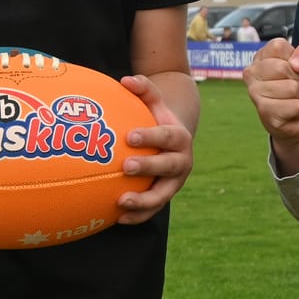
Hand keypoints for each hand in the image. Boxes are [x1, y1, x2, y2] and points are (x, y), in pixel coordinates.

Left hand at [115, 74, 193, 223]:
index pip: (167, 136)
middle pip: (167, 166)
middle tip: (126, 166)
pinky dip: (137, 216)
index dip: (151, 136)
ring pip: (162, 195)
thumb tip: (125, 80)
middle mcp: (181, 162)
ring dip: (143, 200)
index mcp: (180, 137)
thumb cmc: (156, 120)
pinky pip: (152, 210)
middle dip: (148, 167)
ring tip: (120, 202)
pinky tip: (117, 218)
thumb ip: (143, 89)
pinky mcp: (164, 197)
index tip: (130, 136)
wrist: (172, 144)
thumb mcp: (154, 104)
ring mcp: (174, 183)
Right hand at [245, 39, 298, 172]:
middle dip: (297, 79)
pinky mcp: (265, 113)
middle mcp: (252, 73)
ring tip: (292, 99)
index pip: (278, 46)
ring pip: (291, 88)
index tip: (294, 68)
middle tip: (293, 87)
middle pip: (283, 67)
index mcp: (261, 56)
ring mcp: (255, 93)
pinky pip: (295, 106)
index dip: (294, 58)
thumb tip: (295, 63)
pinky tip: (291, 112)